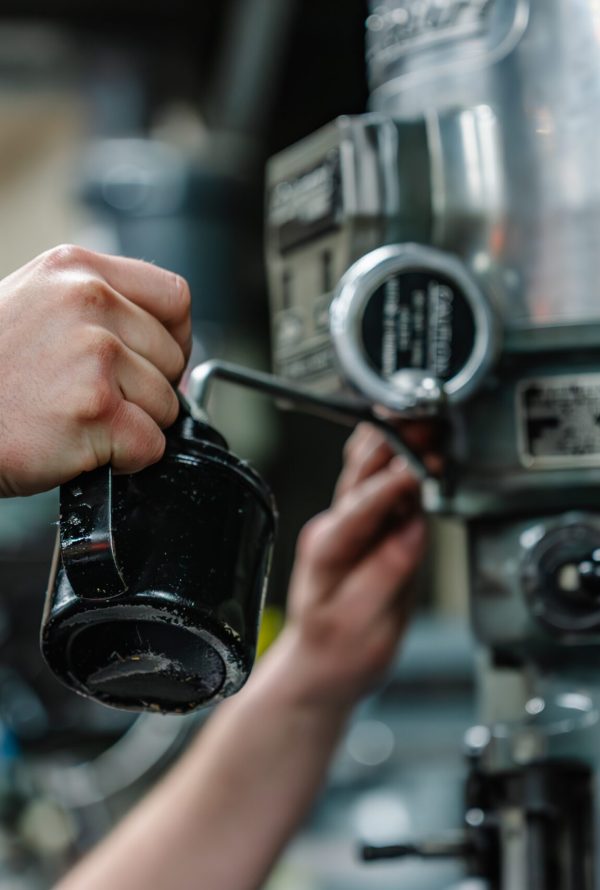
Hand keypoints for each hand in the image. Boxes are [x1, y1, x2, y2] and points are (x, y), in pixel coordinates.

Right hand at [0, 245, 190, 496]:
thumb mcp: (36, 305)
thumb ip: (99, 309)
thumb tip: (170, 344)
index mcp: (77, 270)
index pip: (175, 297)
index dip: (173, 337)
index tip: (153, 361)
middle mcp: (88, 302)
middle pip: (172, 356)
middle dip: (146, 388)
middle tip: (93, 398)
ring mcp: (93, 355)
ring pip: (166, 404)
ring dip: (132, 424)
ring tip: (76, 419)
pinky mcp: (94, 409)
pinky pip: (150, 444)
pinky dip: (126, 459)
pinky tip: (80, 445)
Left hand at [274, 422, 426, 710]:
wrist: (321, 666)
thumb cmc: (338, 653)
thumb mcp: (362, 628)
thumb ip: (383, 578)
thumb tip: (410, 535)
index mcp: (327, 552)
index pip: (360, 508)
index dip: (391, 485)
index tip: (419, 466)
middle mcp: (332, 530)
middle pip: (360, 476)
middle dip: (393, 446)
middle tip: (425, 421)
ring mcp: (346, 526)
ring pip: (366, 473)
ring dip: (393, 443)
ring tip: (422, 419)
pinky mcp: (364, 529)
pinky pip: (378, 485)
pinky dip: (395, 460)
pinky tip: (409, 441)